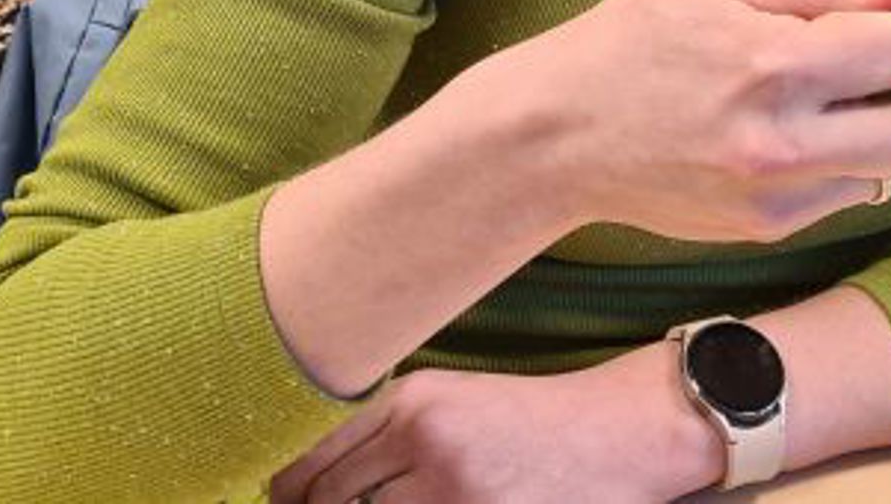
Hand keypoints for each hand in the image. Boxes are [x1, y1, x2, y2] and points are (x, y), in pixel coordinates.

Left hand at [267, 349, 714, 503]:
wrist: (615, 434)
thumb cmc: (530, 419)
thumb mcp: (453, 402)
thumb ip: (388, 429)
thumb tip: (309, 480)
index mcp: (412, 397)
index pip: (314, 454)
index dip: (282, 490)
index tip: (274, 501)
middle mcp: (423, 440)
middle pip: (328, 501)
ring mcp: (450, 492)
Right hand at [489, 0, 890, 244]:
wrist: (554, 136)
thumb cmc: (627, 45)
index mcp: (774, 64)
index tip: (888, 22)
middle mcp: (787, 143)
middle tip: (882, 67)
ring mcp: (780, 198)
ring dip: (887, 133)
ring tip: (831, 100)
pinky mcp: (769, 231)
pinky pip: (847, 196)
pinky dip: (842, 163)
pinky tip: (792, 133)